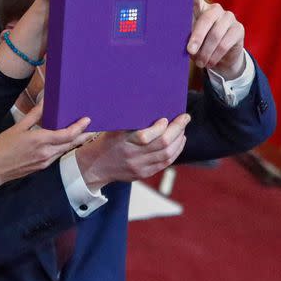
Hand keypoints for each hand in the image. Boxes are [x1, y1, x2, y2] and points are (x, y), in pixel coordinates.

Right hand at [0, 103, 92, 215]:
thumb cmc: (2, 147)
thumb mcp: (17, 128)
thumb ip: (34, 116)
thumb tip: (45, 103)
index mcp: (40, 140)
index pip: (67, 134)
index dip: (80, 127)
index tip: (88, 120)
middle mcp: (46, 153)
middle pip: (70, 143)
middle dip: (83, 135)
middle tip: (93, 128)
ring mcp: (45, 162)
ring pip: (64, 150)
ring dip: (74, 142)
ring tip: (82, 133)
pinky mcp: (41, 166)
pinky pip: (56, 155)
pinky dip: (63, 147)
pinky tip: (63, 142)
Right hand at [75, 114, 190, 190]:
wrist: (96, 166)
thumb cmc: (106, 142)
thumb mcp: (113, 129)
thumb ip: (130, 121)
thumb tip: (151, 106)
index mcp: (122, 143)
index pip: (145, 137)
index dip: (159, 128)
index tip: (165, 118)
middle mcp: (132, 156)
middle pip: (162, 145)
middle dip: (177, 130)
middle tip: (184, 118)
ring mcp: (139, 167)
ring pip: (167, 155)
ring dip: (179, 140)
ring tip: (182, 130)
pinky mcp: (144, 174)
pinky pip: (165, 164)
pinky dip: (175, 152)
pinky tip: (178, 143)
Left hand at [188, 0, 245, 79]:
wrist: (218, 61)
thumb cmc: (199, 47)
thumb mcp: (189, 42)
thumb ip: (185, 37)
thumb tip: (178, 41)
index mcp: (200, 10)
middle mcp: (215, 10)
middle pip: (206, 20)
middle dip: (197, 37)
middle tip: (190, 51)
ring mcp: (228, 18)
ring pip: (215, 35)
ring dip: (206, 52)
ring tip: (200, 63)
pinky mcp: (238, 29)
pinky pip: (225, 43)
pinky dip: (216, 55)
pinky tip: (211, 62)